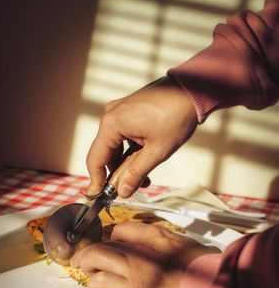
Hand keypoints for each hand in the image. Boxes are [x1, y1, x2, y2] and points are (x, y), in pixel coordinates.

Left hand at [70, 222, 217, 287]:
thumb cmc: (207, 271)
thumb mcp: (187, 248)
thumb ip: (169, 248)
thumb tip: (165, 255)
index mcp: (156, 235)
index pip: (122, 228)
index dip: (110, 239)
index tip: (108, 249)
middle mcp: (141, 247)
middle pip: (102, 243)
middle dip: (88, 254)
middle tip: (84, 262)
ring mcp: (134, 266)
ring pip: (94, 258)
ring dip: (88, 269)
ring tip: (90, 278)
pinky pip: (100, 282)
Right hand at [86, 75, 196, 197]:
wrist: (192, 91)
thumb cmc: (176, 117)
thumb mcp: (157, 152)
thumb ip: (136, 174)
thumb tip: (122, 192)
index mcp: (112, 124)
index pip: (95, 159)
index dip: (96, 181)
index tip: (100, 196)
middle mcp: (110, 115)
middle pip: (104, 154)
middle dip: (116, 174)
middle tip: (128, 190)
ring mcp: (119, 112)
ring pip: (114, 147)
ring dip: (125, 165)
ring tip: (143, 180)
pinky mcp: (128, 112)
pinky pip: (122, 137)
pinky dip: (130, 152)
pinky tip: (143, 164)